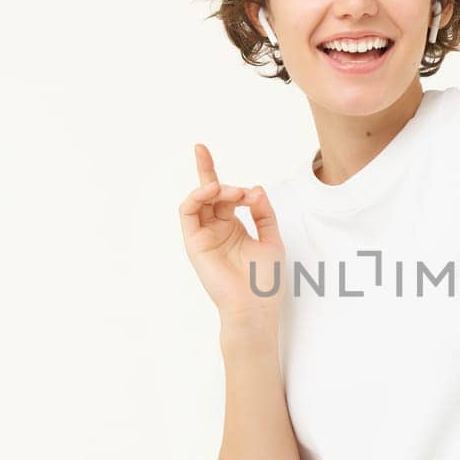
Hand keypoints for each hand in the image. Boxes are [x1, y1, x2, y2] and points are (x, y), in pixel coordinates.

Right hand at [178, 143, 284, 322]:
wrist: (254, 306)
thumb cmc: (264, 280)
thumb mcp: (271, 238)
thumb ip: (263, 212)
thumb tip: (254, 188)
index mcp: (233, 227)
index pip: (225, 196)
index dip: (221, 176)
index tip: (226, 165)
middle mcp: (216, 228)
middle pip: (208, 193)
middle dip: (207, 170)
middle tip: (205, 153)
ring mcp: (204, 235)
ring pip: (199, 200)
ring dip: (213, 188)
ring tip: (232, 192)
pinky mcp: (194, 242)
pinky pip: (188, 212)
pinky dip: (197, 197)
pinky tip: (214, 192)